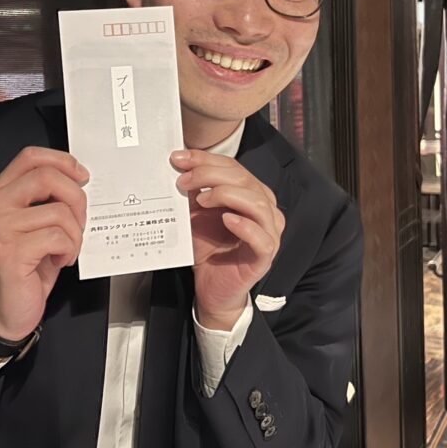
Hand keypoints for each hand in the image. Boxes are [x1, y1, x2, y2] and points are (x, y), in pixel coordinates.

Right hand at [0, 147, 87, 344]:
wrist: (3, 312)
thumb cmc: (24, 269)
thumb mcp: (34, 226)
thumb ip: (46, 200)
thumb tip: (79, 181)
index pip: (30, 157)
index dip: (62, 161)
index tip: (82, 176)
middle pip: (47, 177)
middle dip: (76, 198)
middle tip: (80, 221)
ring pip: (59, 211)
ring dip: (75, 233)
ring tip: (66, 249)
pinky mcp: (9, 250)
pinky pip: (58, 237)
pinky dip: (69, 249)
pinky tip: (60, 260)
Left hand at [171, 150, 283, 330]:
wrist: (211, 288)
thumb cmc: (209, 250)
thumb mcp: (196, 215)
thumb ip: (193, 191)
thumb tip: (178, 165)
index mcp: (251, 194)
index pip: (233, 168)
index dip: (206, 160)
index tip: (179, 159)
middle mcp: (264, 209)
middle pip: (244, 181)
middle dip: (211, 175)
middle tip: (184, 180)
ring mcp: (268, 232)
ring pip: (257, 204)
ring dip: (228, 195)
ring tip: (203, 200)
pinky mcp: (265, 256)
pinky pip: (262, 238)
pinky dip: (246, 226)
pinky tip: (227, 221)